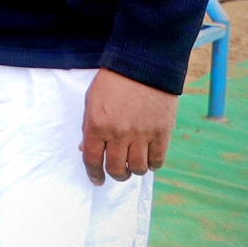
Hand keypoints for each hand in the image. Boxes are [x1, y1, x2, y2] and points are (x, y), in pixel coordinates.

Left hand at [79, 68, 175, 184]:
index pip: (92, 159)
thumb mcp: (91, 101)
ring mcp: (141, 134)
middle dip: (116, 174)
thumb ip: (89, 127)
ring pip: (138, 168)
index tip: (97, 180)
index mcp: (96, 125)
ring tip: (134, 164)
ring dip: (135, 170)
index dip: (93, 173)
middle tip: (118, 172)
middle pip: (116, 168)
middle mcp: (118, 133)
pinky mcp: (162, 132)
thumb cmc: (113, 82)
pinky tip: (149, 160)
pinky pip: (157, 160)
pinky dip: (153, 164)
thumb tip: (86, 149)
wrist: (143, 66)